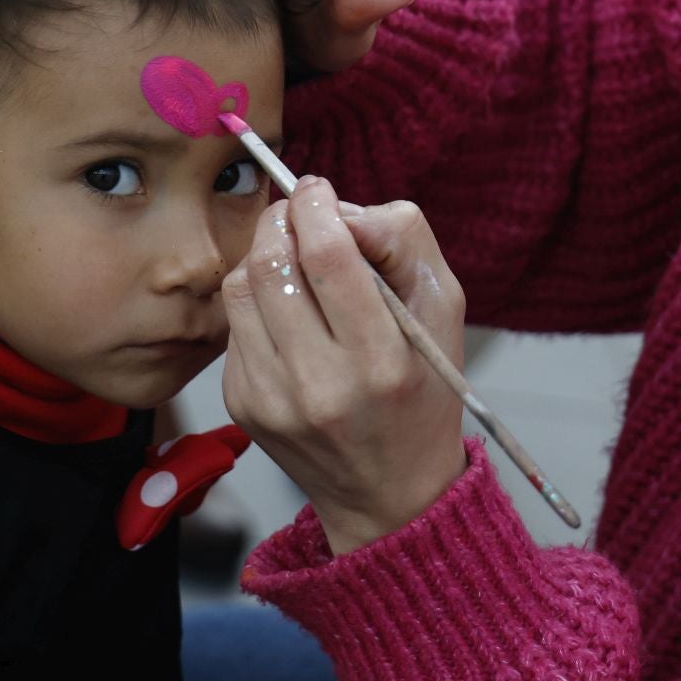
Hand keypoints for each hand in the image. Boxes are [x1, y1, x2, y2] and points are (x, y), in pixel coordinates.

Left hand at [221, 178, 468, 554]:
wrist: (389, 492)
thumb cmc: (425, 388)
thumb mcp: (445, 309)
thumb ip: (403, 242)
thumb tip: (339, 209)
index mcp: (380, 360)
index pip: (327, 255)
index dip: (314, 205)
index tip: (318, 189)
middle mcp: (320, 385)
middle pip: (271, 264)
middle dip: (282, 220)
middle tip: (301, 213)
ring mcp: (272, 399)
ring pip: (240, 288)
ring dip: (264, 256)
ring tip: (295, 261)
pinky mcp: (242, 405)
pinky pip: (235, 325)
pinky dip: (258, 302)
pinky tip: (289, 316)